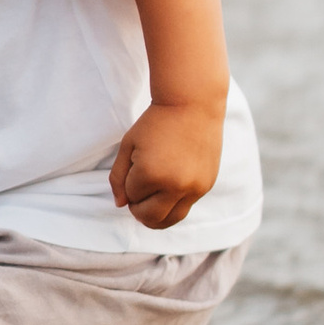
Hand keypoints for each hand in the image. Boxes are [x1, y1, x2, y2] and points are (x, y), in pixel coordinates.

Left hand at [109, 99, 223, 232]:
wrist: (192, 104)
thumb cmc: (156, 122)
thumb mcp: (128, 145)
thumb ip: (118, 177)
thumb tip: (120, 205)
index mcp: (151, 174)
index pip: (131, 197)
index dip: (129, 184)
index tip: (135, 165)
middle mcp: (175, 186)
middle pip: (149, 218)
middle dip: (138, 209)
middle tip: (137, 193)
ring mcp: (193, 188)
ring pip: (169, 220)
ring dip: (156, 215)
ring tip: (151, 199)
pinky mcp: (205, 186)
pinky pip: (185, 208)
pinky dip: (173, 203)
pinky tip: (171, 183)